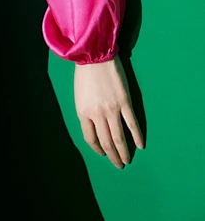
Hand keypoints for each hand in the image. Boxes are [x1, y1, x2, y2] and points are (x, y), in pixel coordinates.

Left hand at [74, 54, 144, 168]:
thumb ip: (86, 113)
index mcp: (83, 112)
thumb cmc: (85, 74)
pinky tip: (140, 145)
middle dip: (113, 156)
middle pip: (106, 141)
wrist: (95, 55)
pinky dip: (137, 136)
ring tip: (127, 160)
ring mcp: (112, 109)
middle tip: (119, 165)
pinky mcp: (125, 102)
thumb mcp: (79, 96)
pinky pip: (132, 124)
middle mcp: (97, 114)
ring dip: (124, 151)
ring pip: (119, 137)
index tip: (103, 154)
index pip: (91, 139)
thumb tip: (95, 129)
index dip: (98, 149)